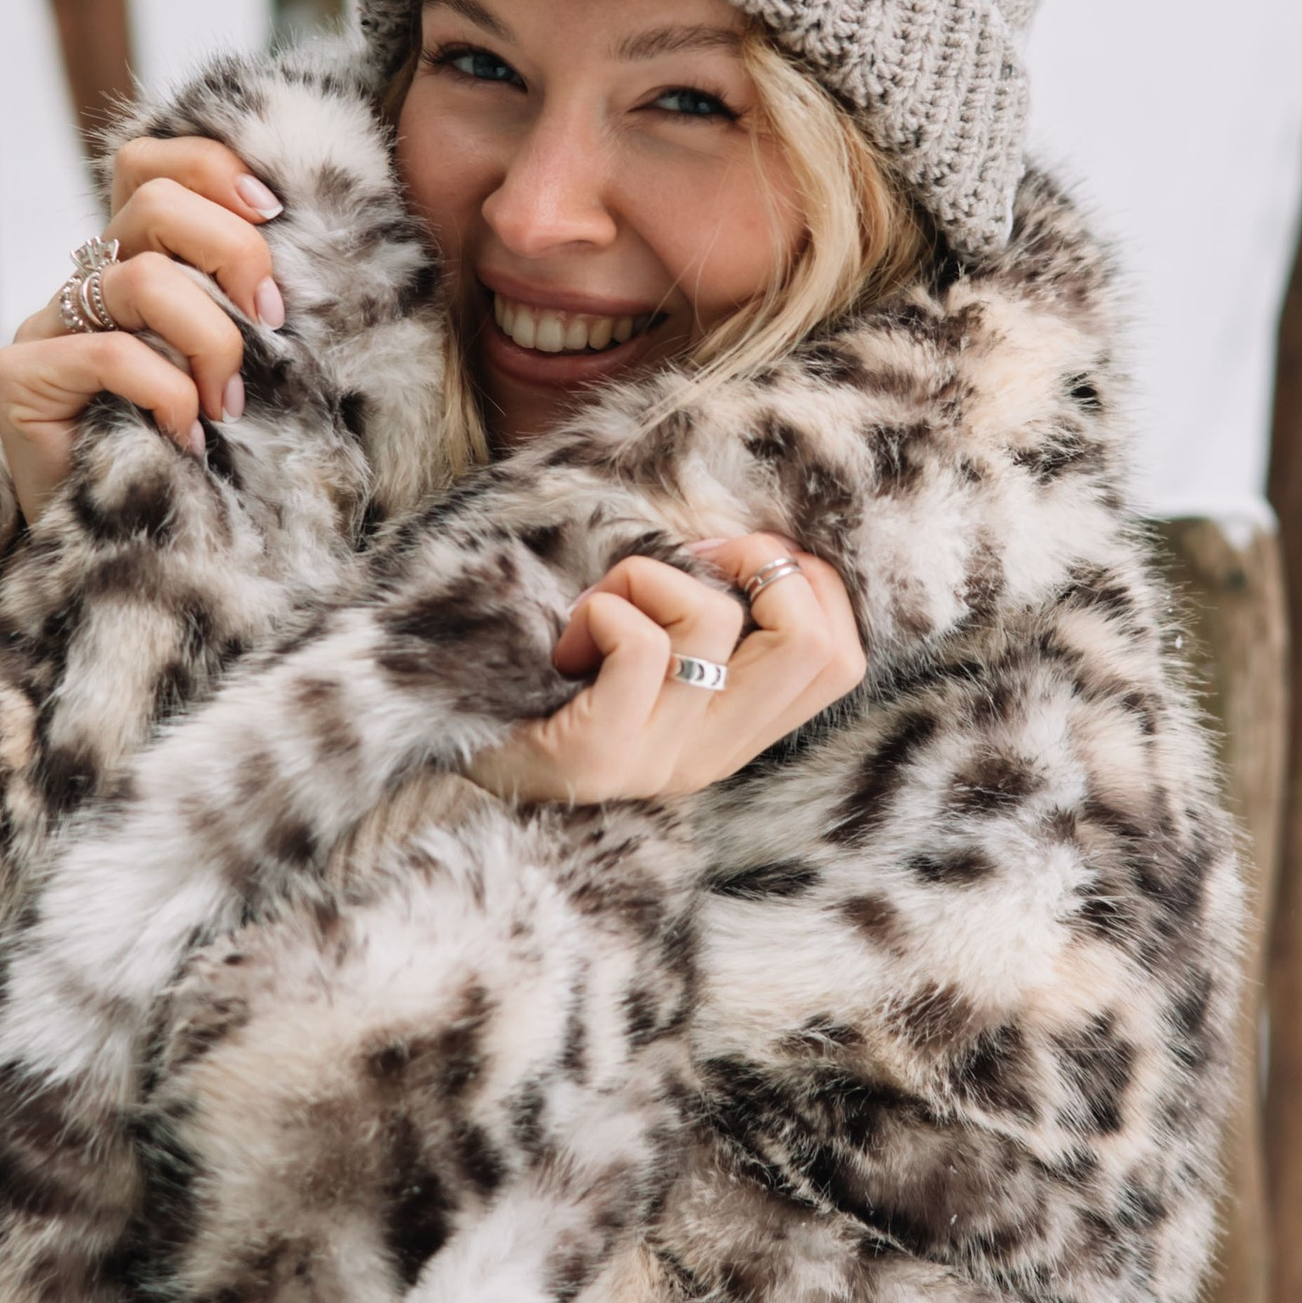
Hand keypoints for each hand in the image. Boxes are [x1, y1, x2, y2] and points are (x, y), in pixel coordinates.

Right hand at [0, 136, 285, 519]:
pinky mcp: (17, 380)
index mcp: (130, 264)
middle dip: (234, 254)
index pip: (147, 163)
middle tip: (271, 323)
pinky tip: (186, 440)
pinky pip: (112, 354)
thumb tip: (306, 241)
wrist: (133, 562)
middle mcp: (82, 286)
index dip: (210, 167)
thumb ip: (249, 303)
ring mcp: (44, 330)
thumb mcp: (240, 366)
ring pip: (141, 277)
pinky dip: (168, 395)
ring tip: (229, 405)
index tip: (274, 212)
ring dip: (211, 340)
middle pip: (151, 204)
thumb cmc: (202, 465)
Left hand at [467, 533, 864, 805]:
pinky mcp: (602, 753)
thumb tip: (747, 543)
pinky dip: (602, 610)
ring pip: (711, 621)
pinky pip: (639, 644)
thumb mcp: (650, 656)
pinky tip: (569, 643)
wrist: (460, 759)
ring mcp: (661, 760)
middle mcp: (713, 754)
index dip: (808, 585)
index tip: (735, 561)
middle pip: (810, 643)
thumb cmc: (552, 683)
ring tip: (597, 608)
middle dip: (758, 562)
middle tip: (693, 558)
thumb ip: (705, 620)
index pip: (841, 658)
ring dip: (645, 578)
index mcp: (739, 731)